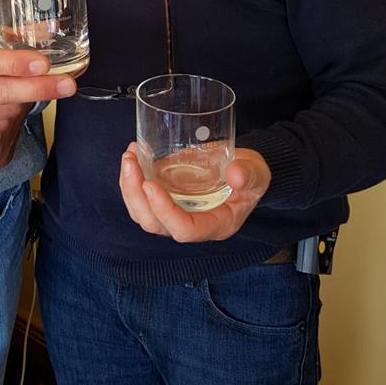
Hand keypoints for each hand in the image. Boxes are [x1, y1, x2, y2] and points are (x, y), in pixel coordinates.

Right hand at [0, 36, 74, 144]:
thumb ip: (10, 41)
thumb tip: (48, 30)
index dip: (16, 64)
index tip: (42, 63)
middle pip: (3, 91)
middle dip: (39, 88)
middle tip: (67, 85)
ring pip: (8, 112)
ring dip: (23, 102)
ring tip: (16, 91)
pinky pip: (0, 128)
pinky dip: (10, 118)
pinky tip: (2, 108)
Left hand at [119, 143, 270, 241]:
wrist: (243, 168)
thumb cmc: (251, 174)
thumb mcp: (257, 173)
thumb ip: (248, 174)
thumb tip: (235, 175)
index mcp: (215, 224)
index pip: (184, 229)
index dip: (164, 211)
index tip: (150, 184)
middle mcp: (192, 224)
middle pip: (154, 224)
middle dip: (136, 196)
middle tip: (131, 163)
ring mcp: (176, 211)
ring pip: (142, 213)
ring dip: (128, 186)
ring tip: (129, 156)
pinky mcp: (166, 198)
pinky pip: (142, 198)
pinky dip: (132, 178)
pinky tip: (134, 154)